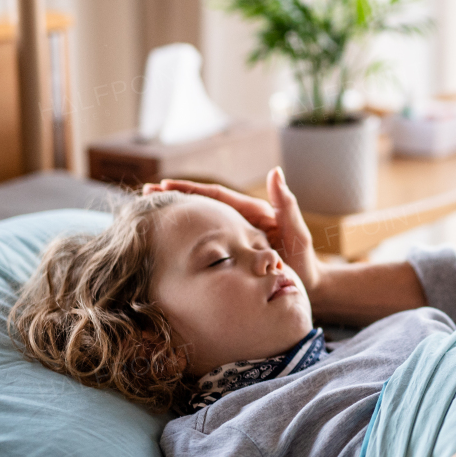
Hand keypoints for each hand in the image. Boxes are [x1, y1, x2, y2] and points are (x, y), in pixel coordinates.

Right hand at [142, 167, 322, 295]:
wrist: (309, 286)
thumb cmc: (304, 260)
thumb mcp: (296, 232)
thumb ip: (286, 204)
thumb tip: (274, 171)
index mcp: (252, 212)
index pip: (217, 196)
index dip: (192, 190)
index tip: (165, 185)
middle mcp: (241, 221)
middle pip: (204, 205)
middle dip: (177, 198)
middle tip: (146, 194)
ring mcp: (236, 237)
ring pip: (203, 223)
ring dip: (179, 215)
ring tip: (150, 211)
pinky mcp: (233, 253)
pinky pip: (208, 242)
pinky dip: (189, 237)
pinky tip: (169, 240)